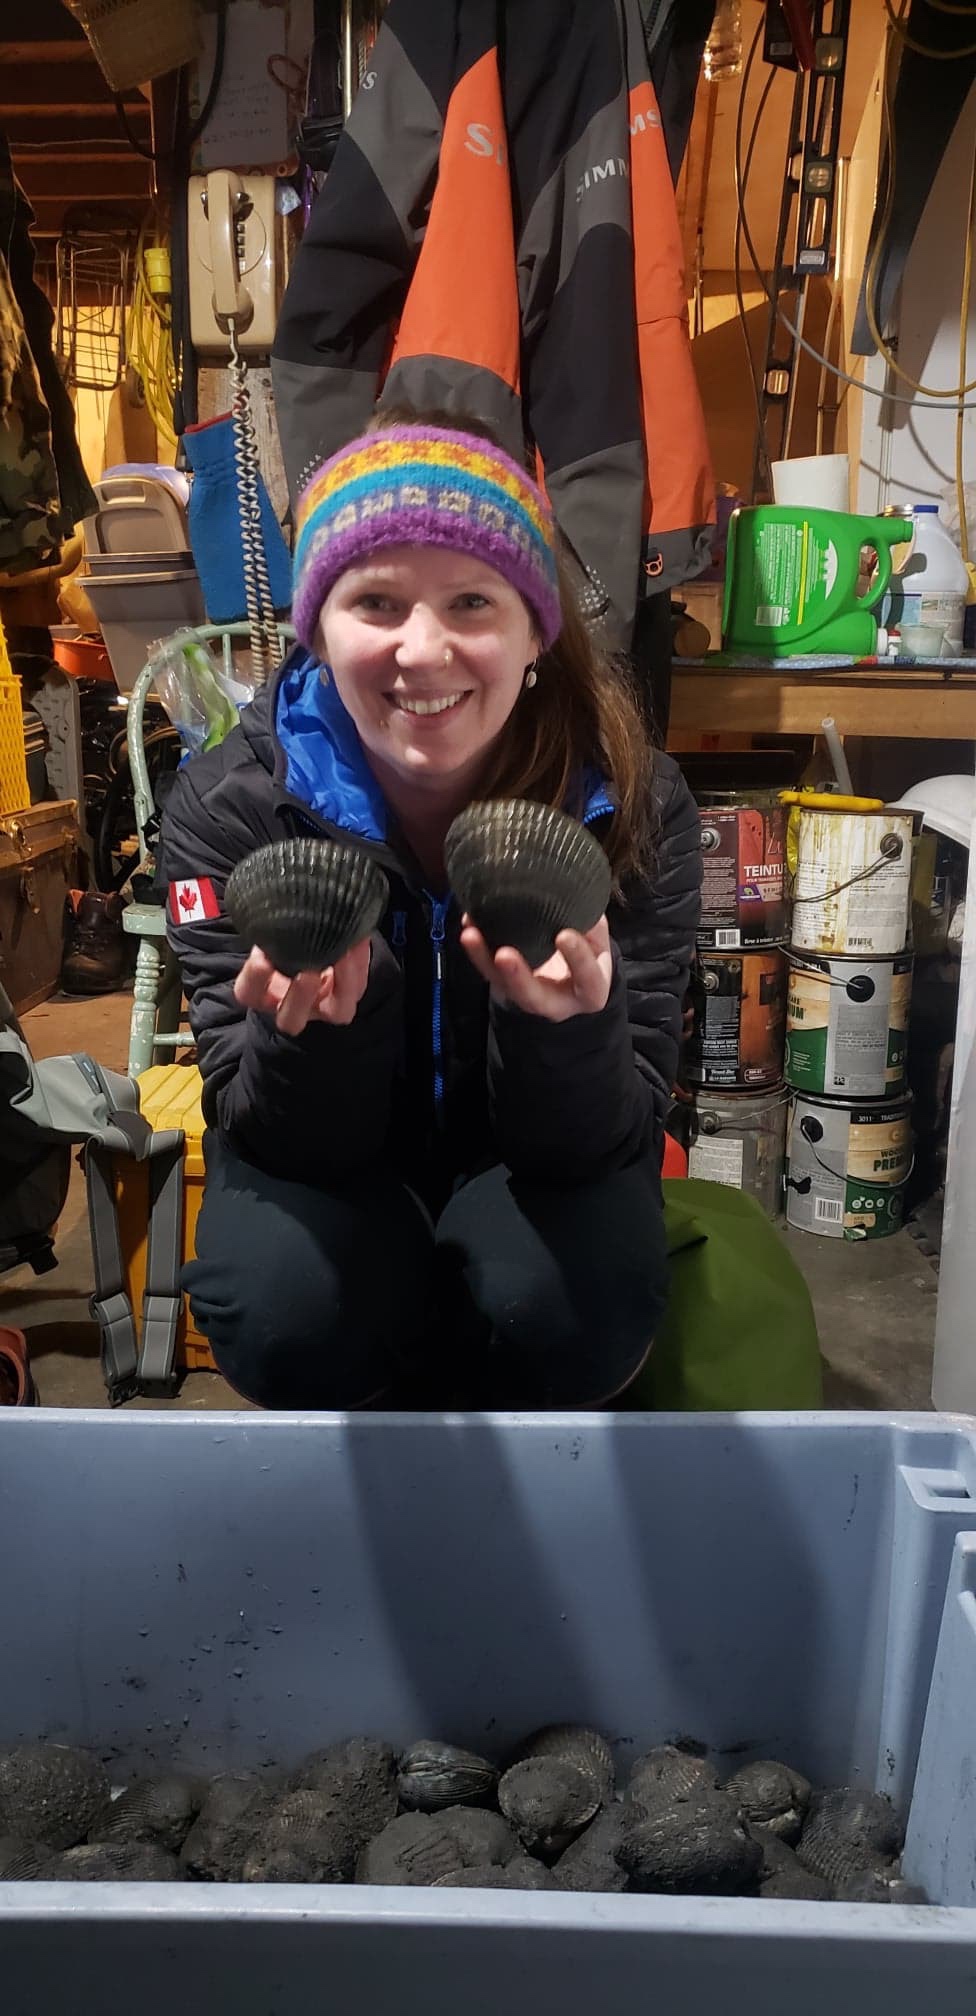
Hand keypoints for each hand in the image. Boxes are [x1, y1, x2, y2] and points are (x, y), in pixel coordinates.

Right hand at [233, 938, 371, 1035]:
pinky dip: (360, 962)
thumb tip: (272, 905)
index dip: (254, 979)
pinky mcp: (349, 999)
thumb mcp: (271, 936)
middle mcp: (291, 1008)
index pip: (248, 994)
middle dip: (300, 996)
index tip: (262, 956)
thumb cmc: (283, 941)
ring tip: (344, 952)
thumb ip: (269, 930)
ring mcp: (324, 1008)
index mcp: (262, 994)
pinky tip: (358, 939)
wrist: (312, 944)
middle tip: (308, 971)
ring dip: (343, 982)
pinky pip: (358, 987)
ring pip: (337, 1013)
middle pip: (291, 1019)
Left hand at [460, 914, 612, 1020]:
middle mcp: (557, 1002)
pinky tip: (469, 923)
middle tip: (504, 954)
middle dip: (517, 976)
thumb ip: (591, 923)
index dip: (577, 958)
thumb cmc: (590, 951)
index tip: (564, 935)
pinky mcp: (505, 984)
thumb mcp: (598, 939)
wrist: (573, 972)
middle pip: (534, 996)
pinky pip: (488, 971)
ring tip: (471, 934)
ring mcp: (526, 996)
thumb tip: (574, 891)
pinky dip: (477, 949)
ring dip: (484, 960)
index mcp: (590, 990)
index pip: (588, 978)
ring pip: (503, 986)